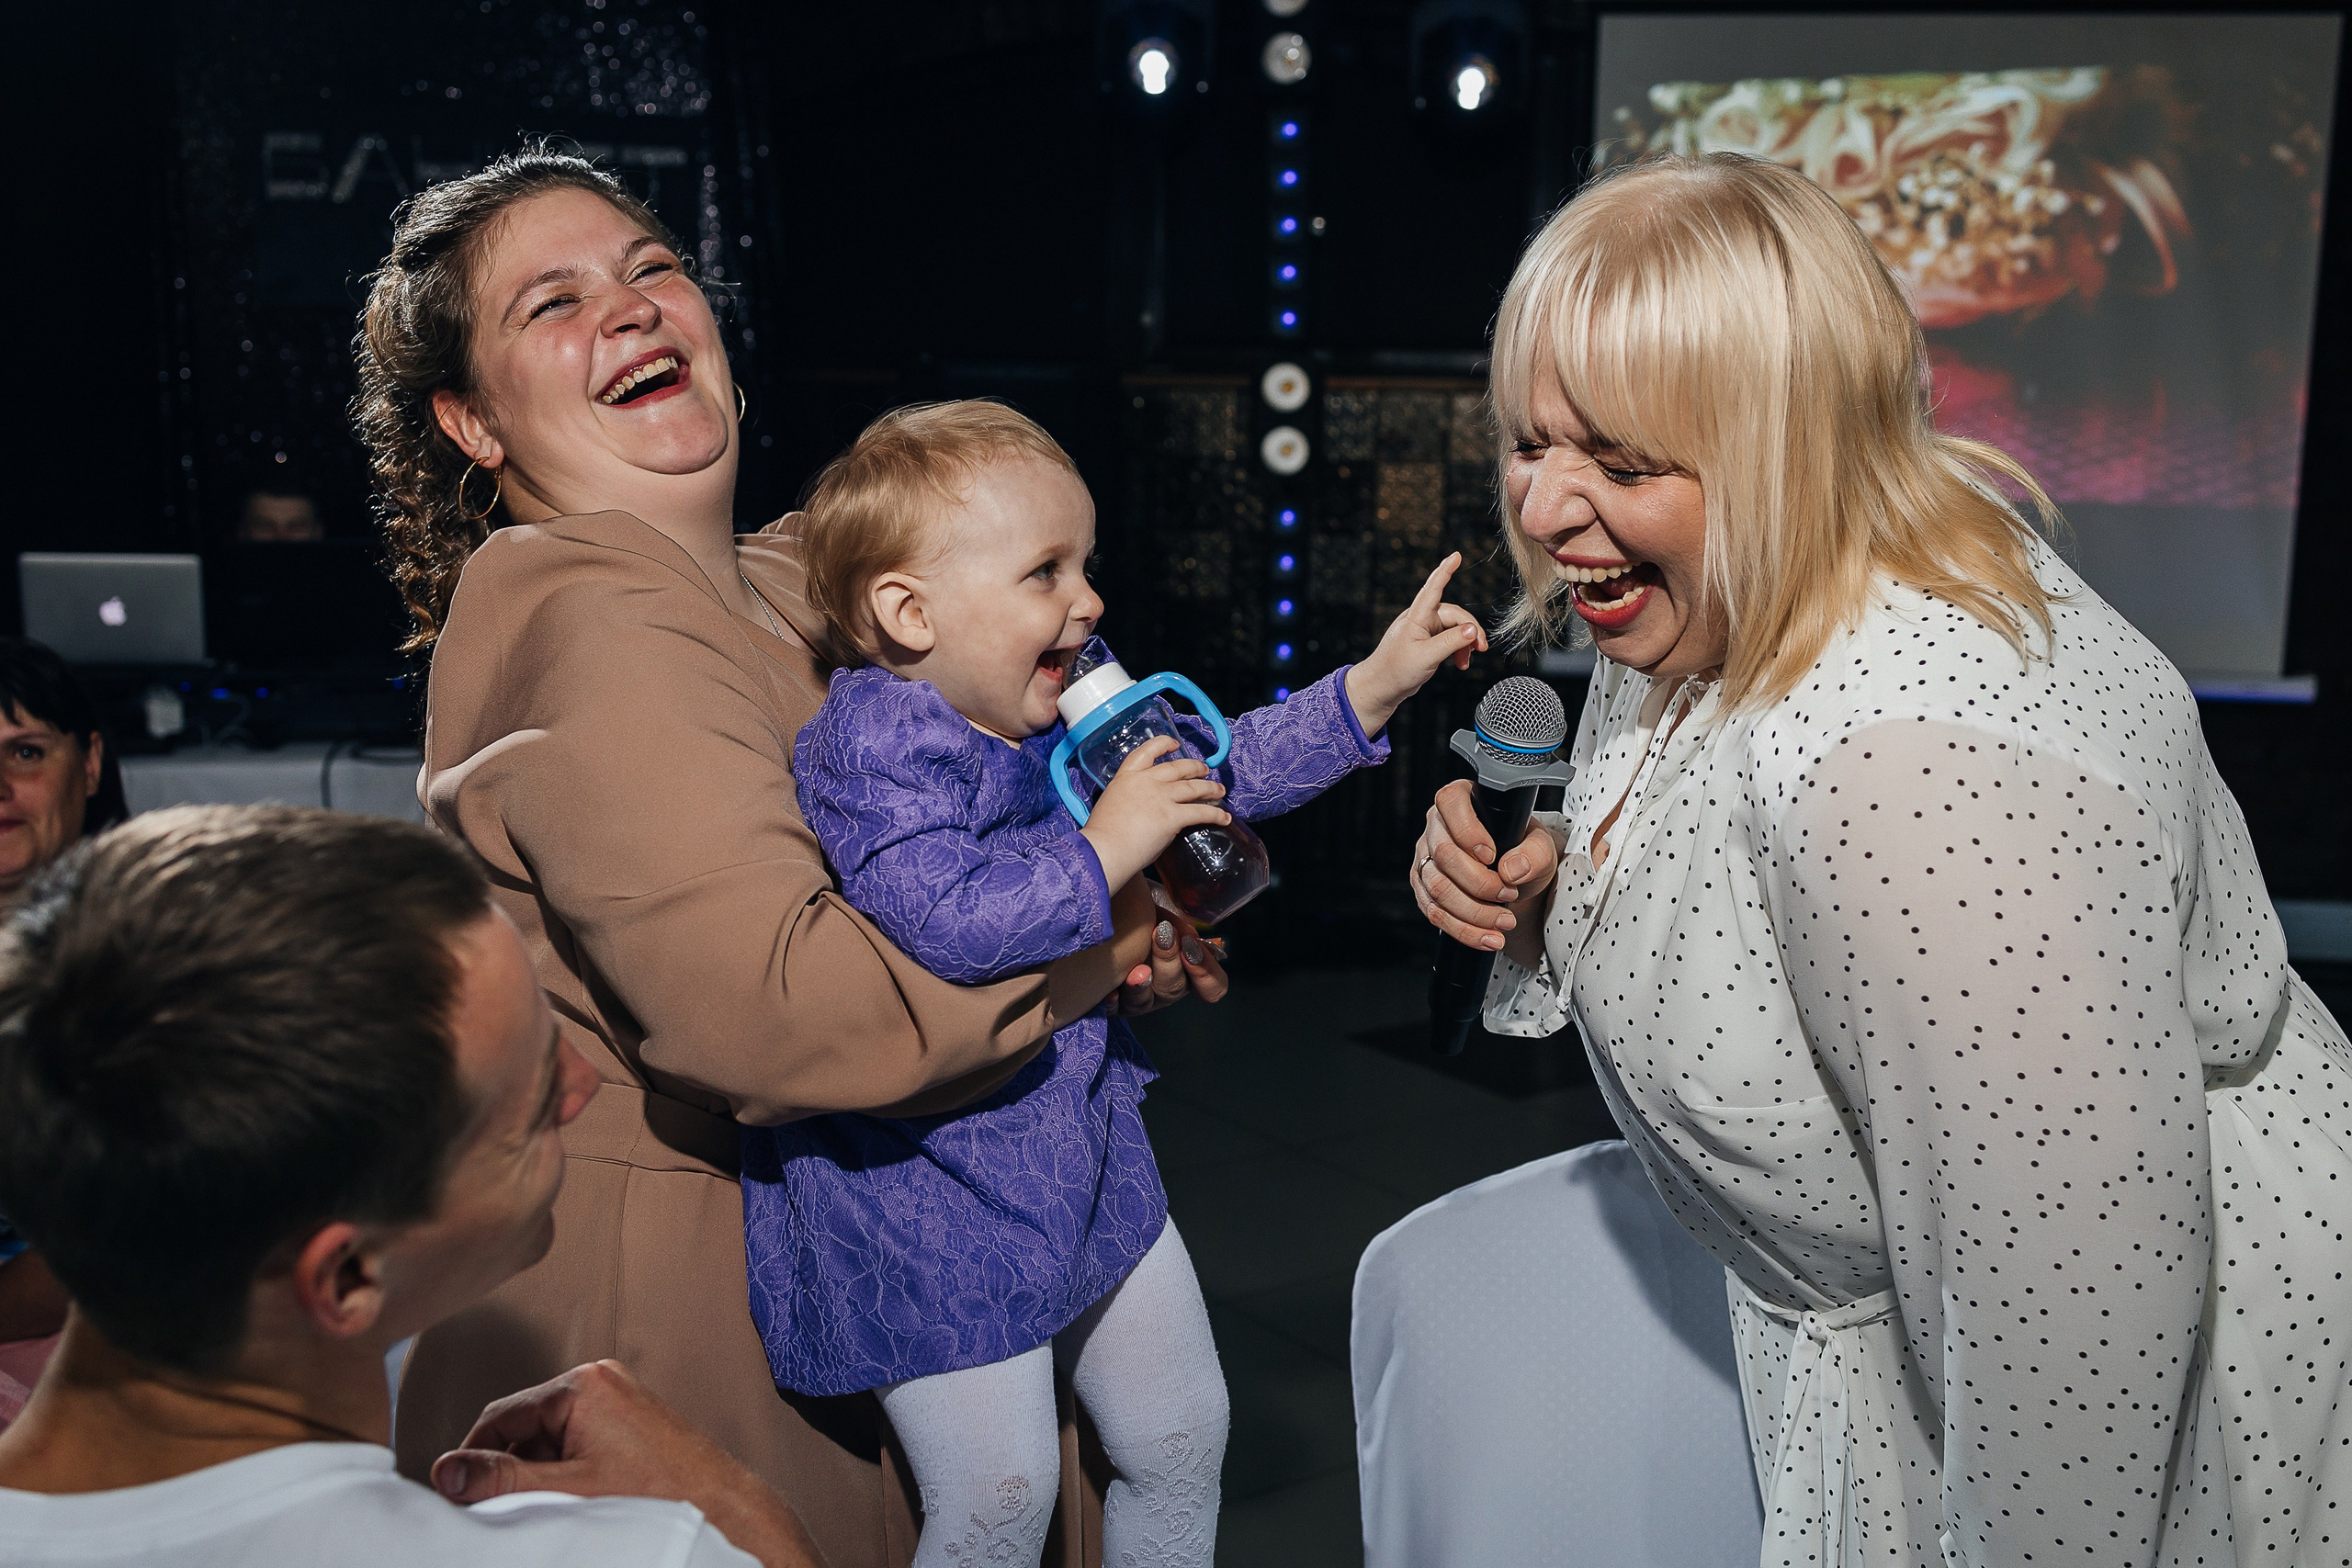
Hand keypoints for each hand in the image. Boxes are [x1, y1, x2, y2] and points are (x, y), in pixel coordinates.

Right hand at [431, 1360, 822, 1567]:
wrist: (718, 1504)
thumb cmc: (655, 1494)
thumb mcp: (567, 1489)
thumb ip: (503, 1480)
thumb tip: (446, 1472)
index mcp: (582, 1385)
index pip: (500, 1416)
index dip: (474, 1457)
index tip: (456, 1494)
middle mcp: (598, 1380)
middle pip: (523, 1425)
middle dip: (508, 1466)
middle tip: (499, 1508)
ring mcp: (615, 1397)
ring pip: (547, 1436)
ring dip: (535, 1471)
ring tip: (546, 1506)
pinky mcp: (626, 1418)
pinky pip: (575, 1439)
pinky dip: (562, 1469)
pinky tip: (570, 1499)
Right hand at [1079, 735, 1229, 889]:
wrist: (1104, 849)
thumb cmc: (1102, 836)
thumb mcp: (1110, 805)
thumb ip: (1128, 801)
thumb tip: (1139, 811)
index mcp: (1126, 777)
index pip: (1146, 751)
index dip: (1163, 744)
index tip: (1175, 744)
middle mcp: (1146, 782)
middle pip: (1177, 768)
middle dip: (1195, 767)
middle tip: (1205, 770)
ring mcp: (1160, 797)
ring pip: (1193, 787)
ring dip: (1210, 788)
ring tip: (1220, 791)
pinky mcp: (1172, 816)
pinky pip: (1201, 812)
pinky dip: (1216, 814)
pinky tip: (1224, 817)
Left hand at [1108, 882, 1228, 1015]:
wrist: (1110, 904)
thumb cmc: (1141, 905)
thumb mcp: (1165, 905)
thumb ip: (1181, 918)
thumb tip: (1186, 933)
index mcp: (1188, 969)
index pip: (1212, 986)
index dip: (1207, 972)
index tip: (1191, 945)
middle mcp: (1166, 987)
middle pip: (1175, 988)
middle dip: (1169, 961)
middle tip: (1163, 935)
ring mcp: (1140, 998)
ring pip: (1146, 1001)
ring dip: (1142, 987)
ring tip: (1138, 971)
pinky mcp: (1113, 1002)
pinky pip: (1115, 1009)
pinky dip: (1114, 1001)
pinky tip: (1111, 992)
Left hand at [1344, 552, 1488, 737]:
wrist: (1381, 688)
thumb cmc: (1396, 670)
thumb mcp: (1427, 656)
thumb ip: (1451, 642)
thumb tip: (1473, 630)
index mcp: (1416, 617)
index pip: (1433, 588)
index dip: (1445, 571)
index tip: (1456, 555)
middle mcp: (1420, 620)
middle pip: (1455, 615)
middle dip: (1470, 630)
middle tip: (1481, 648)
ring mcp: (1424, 631)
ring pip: (1455, 628)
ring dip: (1466, 643)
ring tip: (1468, 660)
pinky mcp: (1427, 642)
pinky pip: (1450, 639)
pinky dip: (1458, 649)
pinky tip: (1461, 663)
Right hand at [1411, 779, 1562, 962]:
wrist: (1517, 879)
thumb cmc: (1523, 852)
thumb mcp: (1541, 846)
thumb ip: (1534, 852)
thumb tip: (1512, 869)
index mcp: (1462, 801)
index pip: (1451, 803)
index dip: (1468, 831)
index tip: (1491, 856)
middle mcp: (1437, 827)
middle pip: (1443, 854)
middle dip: (1479, 883)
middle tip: (1509, 894)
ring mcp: (1426, 859)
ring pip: (1437, 888)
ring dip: (1474, 912)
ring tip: (1504, 922)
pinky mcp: (1424, 890)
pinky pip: (1434, 913)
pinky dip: (1463, 930)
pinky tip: (1487, 937)